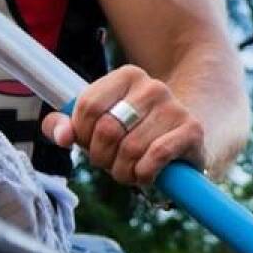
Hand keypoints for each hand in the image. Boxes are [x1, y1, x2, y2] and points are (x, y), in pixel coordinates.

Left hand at [41, 65, 207, 185]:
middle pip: (108, 130)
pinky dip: (144, 174)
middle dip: (102, 157)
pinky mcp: (192, 131)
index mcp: (127, 76)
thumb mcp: (97, 126)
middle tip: (110, 164)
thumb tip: (61, 135)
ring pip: (131, 149)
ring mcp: (174, 107)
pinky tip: (145, 176)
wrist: (186, 139)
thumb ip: (68, 126)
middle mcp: (152, 87)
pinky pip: (156, 156)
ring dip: (123, 172)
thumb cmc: (134, 134)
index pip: (88, 106)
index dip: (82, 135)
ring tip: (129, 171)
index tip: (91, 145)